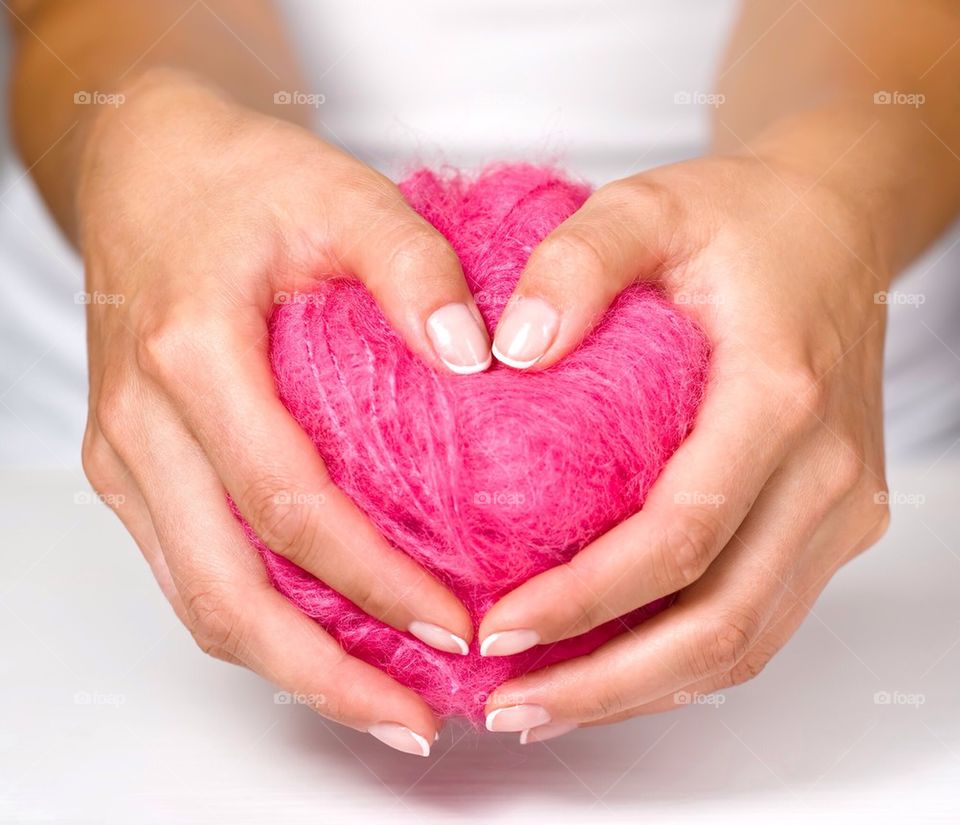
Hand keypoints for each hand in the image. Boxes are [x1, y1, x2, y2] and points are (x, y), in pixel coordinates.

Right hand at [77, 69, 490, 754]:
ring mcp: (126, 455)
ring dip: (289, 665)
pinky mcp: (132, 466)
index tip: (456, 627)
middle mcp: (142, 425)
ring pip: (199, 599)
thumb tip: (481, 359)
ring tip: (380, 701)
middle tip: (417, 719)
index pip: (289, 506)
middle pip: (224, 593)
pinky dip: (259, 619)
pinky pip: (191, 569)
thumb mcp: (342, 193)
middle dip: (324, 674)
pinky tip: (327, 636)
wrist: (145, 166)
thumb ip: (414, 268)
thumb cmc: (241, 179)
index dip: (374, 583)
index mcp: (193, 358)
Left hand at [479, 153, 890, 738]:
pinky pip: (760, 616)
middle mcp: (825, 469)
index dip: (588, 598)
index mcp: (780, 394)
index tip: (499, 627)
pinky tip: (610, 668)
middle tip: (508, 706)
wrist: (838, 225)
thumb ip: (579, 262)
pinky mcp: (834, 521)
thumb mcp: (649, 205)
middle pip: (723, 622)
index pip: (683, 533)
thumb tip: (509, 352)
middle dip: (608, 682)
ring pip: (747, 640)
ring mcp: (842, 505)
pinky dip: (682, 661)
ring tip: (543, 707)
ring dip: (642, 689)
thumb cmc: (744, 219)